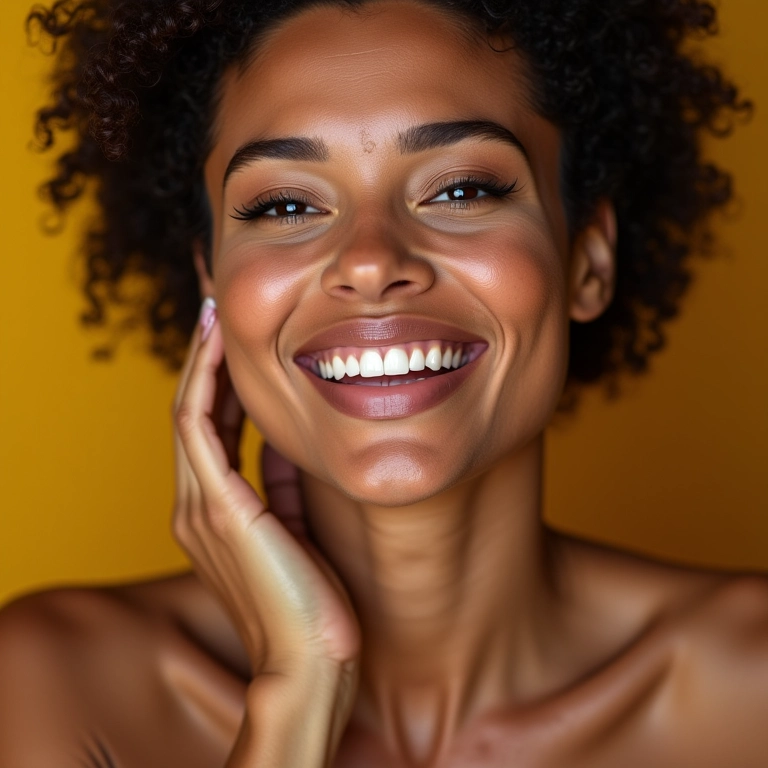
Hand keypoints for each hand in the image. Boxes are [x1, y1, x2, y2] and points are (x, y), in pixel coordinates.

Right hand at [172, 301, 360, 679]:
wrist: (310, 660)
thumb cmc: (311, 601)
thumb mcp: (296, 528)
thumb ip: (284, 484)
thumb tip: (285, 440)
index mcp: (216, 512)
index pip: (209, 430)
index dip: (219, 381)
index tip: (234, 342)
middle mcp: (196, 505)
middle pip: (193, 412)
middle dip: (204, 359)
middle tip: (217, 311)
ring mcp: (199, 506)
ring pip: (190, 411)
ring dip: (201, 360)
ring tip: (214, 314)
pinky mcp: (217, 506)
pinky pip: (198, 427)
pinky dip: (204, 382)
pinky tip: (217, 347)